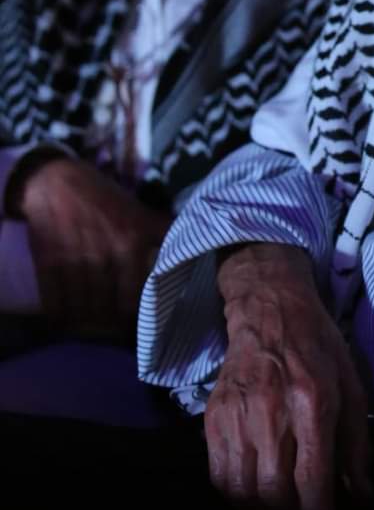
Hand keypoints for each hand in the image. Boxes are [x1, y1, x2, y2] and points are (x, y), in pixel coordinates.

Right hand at [17, 156, 169, 335]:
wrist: (55, 179)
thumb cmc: (102, 197)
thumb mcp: (139, 210)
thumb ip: (161, 231)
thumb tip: (191, 246)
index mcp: (132, 240)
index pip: (135, 294)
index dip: (133, 314)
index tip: (132, 322)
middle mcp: (105, 252)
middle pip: (107, 305)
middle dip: (108, 323)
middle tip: (108, 330)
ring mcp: (74, 258)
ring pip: (82, 306)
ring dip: (83, 321)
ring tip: (87, 328)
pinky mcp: (47, 260)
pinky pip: (54, 298)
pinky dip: (57, 312)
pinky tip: (62, 318)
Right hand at [206, 244, 371, 509]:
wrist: (270, 311)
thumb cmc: (319, 349)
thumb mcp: (352, 387)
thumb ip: (357, 445)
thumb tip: (362, 496)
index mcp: (312, 402)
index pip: (312, 478)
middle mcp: (271, 411)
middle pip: (274, 492)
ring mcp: (237, 415)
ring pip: (242, 490)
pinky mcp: (213, 417)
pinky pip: (218, 475)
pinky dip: (236, 498)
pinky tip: (254, 499)